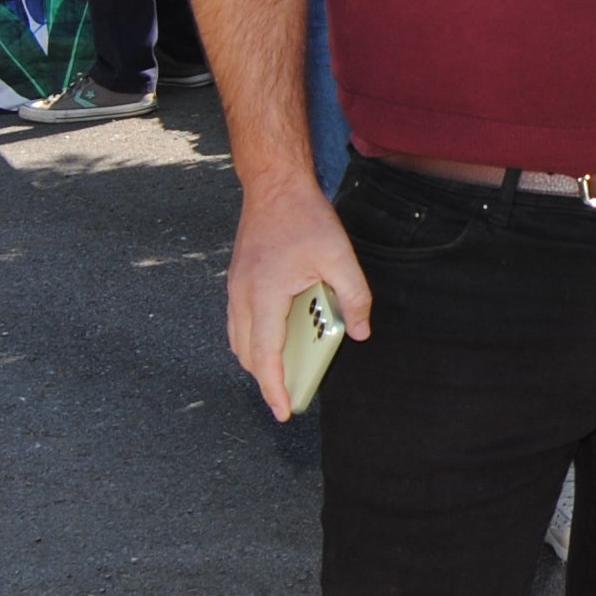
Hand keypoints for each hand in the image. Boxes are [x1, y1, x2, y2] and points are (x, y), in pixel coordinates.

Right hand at [225, 171, 371, 422]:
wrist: (274, 185)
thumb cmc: (303, 217)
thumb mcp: (340, 257)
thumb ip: (354, 297)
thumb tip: (361, 332)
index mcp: (265, 295)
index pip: (266, 354)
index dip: (274, 387)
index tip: (284, 410)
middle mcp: (242, 296)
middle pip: (247, 353)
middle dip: (267, 379)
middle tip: (291, 394)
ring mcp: (235, 288)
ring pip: (239, 339)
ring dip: (258, 360)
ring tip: (284, 372)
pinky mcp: (237, 280)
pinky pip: (239, 322)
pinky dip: (254, 339)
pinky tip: (276, 338)